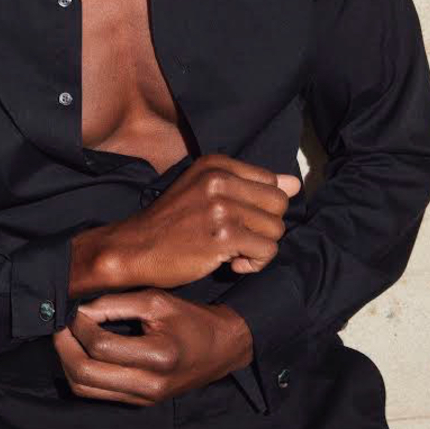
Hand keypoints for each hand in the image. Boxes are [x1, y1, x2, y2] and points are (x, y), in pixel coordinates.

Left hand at [51, 288, 252, 405]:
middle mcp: (149, 385)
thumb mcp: (157, 301)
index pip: (101, 346)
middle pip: (85, 375)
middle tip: (61, 325)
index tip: (76, 309)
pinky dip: (81, 373)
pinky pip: (97, 393)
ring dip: (68, 362)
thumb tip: (80, 309)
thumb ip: (116, 304)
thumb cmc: (191, 319)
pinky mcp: (138, 403)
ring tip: (67, 338)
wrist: (221, 349)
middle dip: (64, 347)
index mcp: (158, 357)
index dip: (80, 325)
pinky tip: (81, 352)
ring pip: (85, 389)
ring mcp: (142, 399)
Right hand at [99, 154, 300, 290]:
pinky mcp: (223, 236)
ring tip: (232, 252)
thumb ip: (251, 185)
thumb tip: (296, 183)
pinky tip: (230, 264)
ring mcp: (221, 207)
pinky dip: (253, 264)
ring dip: (259, 248)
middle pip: (279, 204)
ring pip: (276, 229)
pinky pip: (266, 252)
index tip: (237, 220)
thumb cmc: (170, 224)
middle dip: (264, 228)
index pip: (271, 182)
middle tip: (237, 239)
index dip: (260, 208)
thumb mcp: (205, 192)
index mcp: (216, 164)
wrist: (134, 248)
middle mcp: (220, 180)